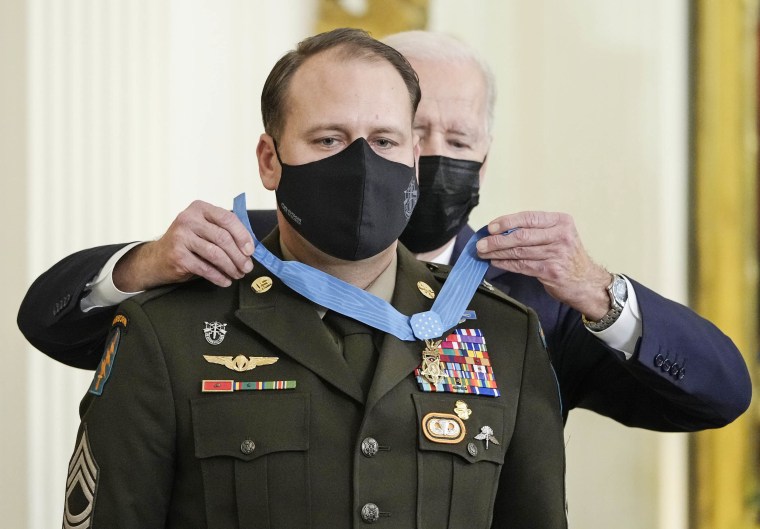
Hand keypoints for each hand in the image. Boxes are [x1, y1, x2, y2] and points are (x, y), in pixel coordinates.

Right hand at [113, 200, 254, 291]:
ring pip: (215, 254)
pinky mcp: (177, 256)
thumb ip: (224, 231)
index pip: (227, 218)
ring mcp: (180, 237)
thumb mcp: (204, 229)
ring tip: (238, 274)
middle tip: (247, 267)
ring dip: (231, 267)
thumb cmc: (188, 243)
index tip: (251, 251)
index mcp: (199, 208)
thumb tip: (250, 247)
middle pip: (223, 238)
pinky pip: (205, 268)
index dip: (243, 235)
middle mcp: (188, 219)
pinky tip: (226, 281)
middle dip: (239, 255)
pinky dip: (219, 276)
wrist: (157, 258)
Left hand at [476, 211, 611, 318]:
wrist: (586, 282)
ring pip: (519, 251)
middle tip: (481, 243)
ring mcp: (557, 254)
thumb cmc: (567, 256)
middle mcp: (560, 235)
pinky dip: (506, 263)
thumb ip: (535, 231)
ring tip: (483, 253)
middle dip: (497, 240)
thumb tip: (500, 230)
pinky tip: (495, 262)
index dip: (507, 222)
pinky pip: (522, 266)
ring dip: (497, 253)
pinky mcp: (551, 271)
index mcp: (561, 221)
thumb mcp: (558, 236)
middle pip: (521, 236)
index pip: (528, 217)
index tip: (490, 227)